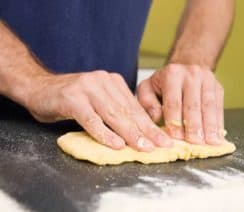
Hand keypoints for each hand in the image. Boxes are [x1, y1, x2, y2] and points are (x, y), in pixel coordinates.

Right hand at [26, 70, 171, 150]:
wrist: (38, 86)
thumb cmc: (71, 98)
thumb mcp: (98, 100)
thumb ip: (114, 110)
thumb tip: (136, 132)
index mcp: (112, 82)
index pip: (134, 107)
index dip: (150, 125)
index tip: (163, 139)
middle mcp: (103, 82)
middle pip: (127, 111)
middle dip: (146, 131)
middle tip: (161, 146)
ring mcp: (87, 89)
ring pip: (113, 115)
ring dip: (130, 134)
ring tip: (144, 148)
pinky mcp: (72, 99)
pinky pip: (92, 120)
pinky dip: (104, 134)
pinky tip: (116, 145)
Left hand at [137, 64, 223, 144]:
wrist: (183, 69)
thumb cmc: (161, 84)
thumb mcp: (147, 89)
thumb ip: (147, 102)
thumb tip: (156, 116)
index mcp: (171, 74)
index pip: (173, 101)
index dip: (175, 120)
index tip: (176, 136)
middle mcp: (191, 74)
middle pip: (192, 105)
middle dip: (193, 126)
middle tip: (194, 142)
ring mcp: (207, 79)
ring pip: (208, 106)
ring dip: (209, 126)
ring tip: (209, 142)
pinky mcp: (217, 87)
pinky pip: (219, 106)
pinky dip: (218, 122)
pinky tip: (217, 135)